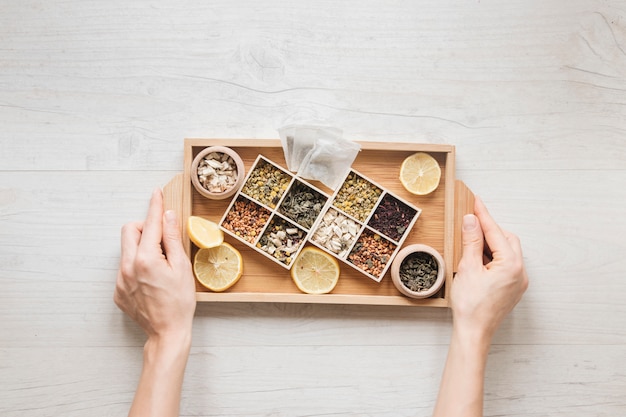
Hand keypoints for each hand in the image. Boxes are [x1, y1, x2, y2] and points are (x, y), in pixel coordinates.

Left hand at [114, 188, 195, 341]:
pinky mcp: (117, 291)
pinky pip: (125, 267)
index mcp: (145, 259)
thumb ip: (171, 239)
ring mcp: (120, 280)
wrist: (167, 333)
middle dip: (145, 228)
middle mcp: (127, 267)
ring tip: (160, 266)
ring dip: (142, 249)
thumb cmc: (179, 303)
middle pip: (129, 230)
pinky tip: (152, 281)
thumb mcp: (181, 267)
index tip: (156, 193)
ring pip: (127, 250)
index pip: (150, 224)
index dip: (154, 206)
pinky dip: (138, 266)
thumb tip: (167, 216)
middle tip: (162, 240)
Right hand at [452, 196, 528, 341]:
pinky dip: (493, 257)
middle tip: (471, 223)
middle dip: (489, 230)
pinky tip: (478, 259)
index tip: (476, 202)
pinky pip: (506, 264)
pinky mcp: (512, 288)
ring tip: (471, 243)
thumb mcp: (467, 267)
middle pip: (506, 239)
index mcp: (510, 264)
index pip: (495, 232)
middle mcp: (520, 271)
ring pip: (507, 252)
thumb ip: (471, 241)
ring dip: (491, 244)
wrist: (474, 333)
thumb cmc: (470, 306)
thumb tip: (472, 220)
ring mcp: (518, 281)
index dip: (484, 215)